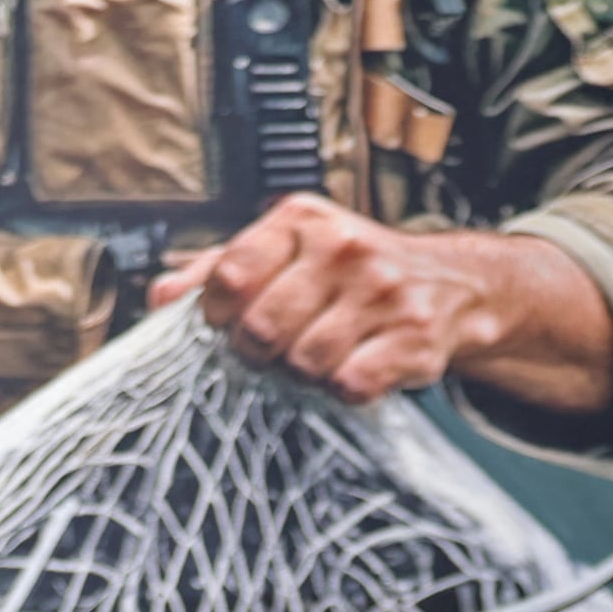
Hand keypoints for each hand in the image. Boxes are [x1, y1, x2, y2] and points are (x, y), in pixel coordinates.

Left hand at [152, 197, 612, 415]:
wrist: (452, 284)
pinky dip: (341, 390)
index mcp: (302, 221)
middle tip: (270, 351)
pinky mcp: (412, 340)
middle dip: (256, 352)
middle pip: (261, 329)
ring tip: (315, 358)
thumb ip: (220, 271)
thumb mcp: (288, 251)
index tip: (228, 321)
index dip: (217, 312)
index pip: (231, 274)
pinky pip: (350, 386)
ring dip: (301, 373)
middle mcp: (344, 249)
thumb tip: (160, 296)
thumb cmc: (352, 272)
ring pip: (304, 362)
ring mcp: (382, 294)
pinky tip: (350, 371)